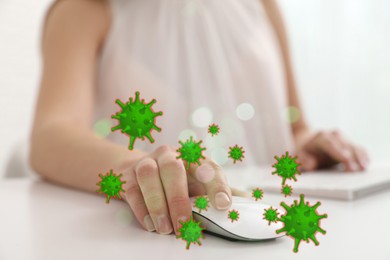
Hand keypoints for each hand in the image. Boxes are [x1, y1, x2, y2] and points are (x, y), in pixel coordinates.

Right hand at [119, 145, 242, 234]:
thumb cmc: (178, 179)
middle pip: (173, 168)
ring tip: (165, 228)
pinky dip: (141, 209)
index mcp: (192, 157)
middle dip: (178, 198)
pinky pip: (131, 189)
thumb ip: (220, 191)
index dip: (216, 185)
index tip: (223, 205)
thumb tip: (248, 202)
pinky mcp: (128, 175)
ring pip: (149, 175)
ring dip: (157, 203)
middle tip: (184, 224)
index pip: (207, 166)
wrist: (142, 168)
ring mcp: (146, 162)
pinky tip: (151, 225)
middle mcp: (169, 155)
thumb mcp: (199, 182)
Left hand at [297, 130, 368, 171]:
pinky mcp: (350, 144)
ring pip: (354, 146)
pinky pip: (358, 149)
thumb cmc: (303, 151)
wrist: (307, 140)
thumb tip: (312, 165)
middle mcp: (334, 135)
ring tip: (364, 167)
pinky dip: (363, 155)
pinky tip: (366, 163)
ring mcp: (343, 138)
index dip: (338, 152)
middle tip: (355, 170)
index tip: (346, 160)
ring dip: (360, 157)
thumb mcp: (298, 155)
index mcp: (321, 137)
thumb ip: (303, 160)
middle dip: (351, 157)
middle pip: (345, 145)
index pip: (330, 144)